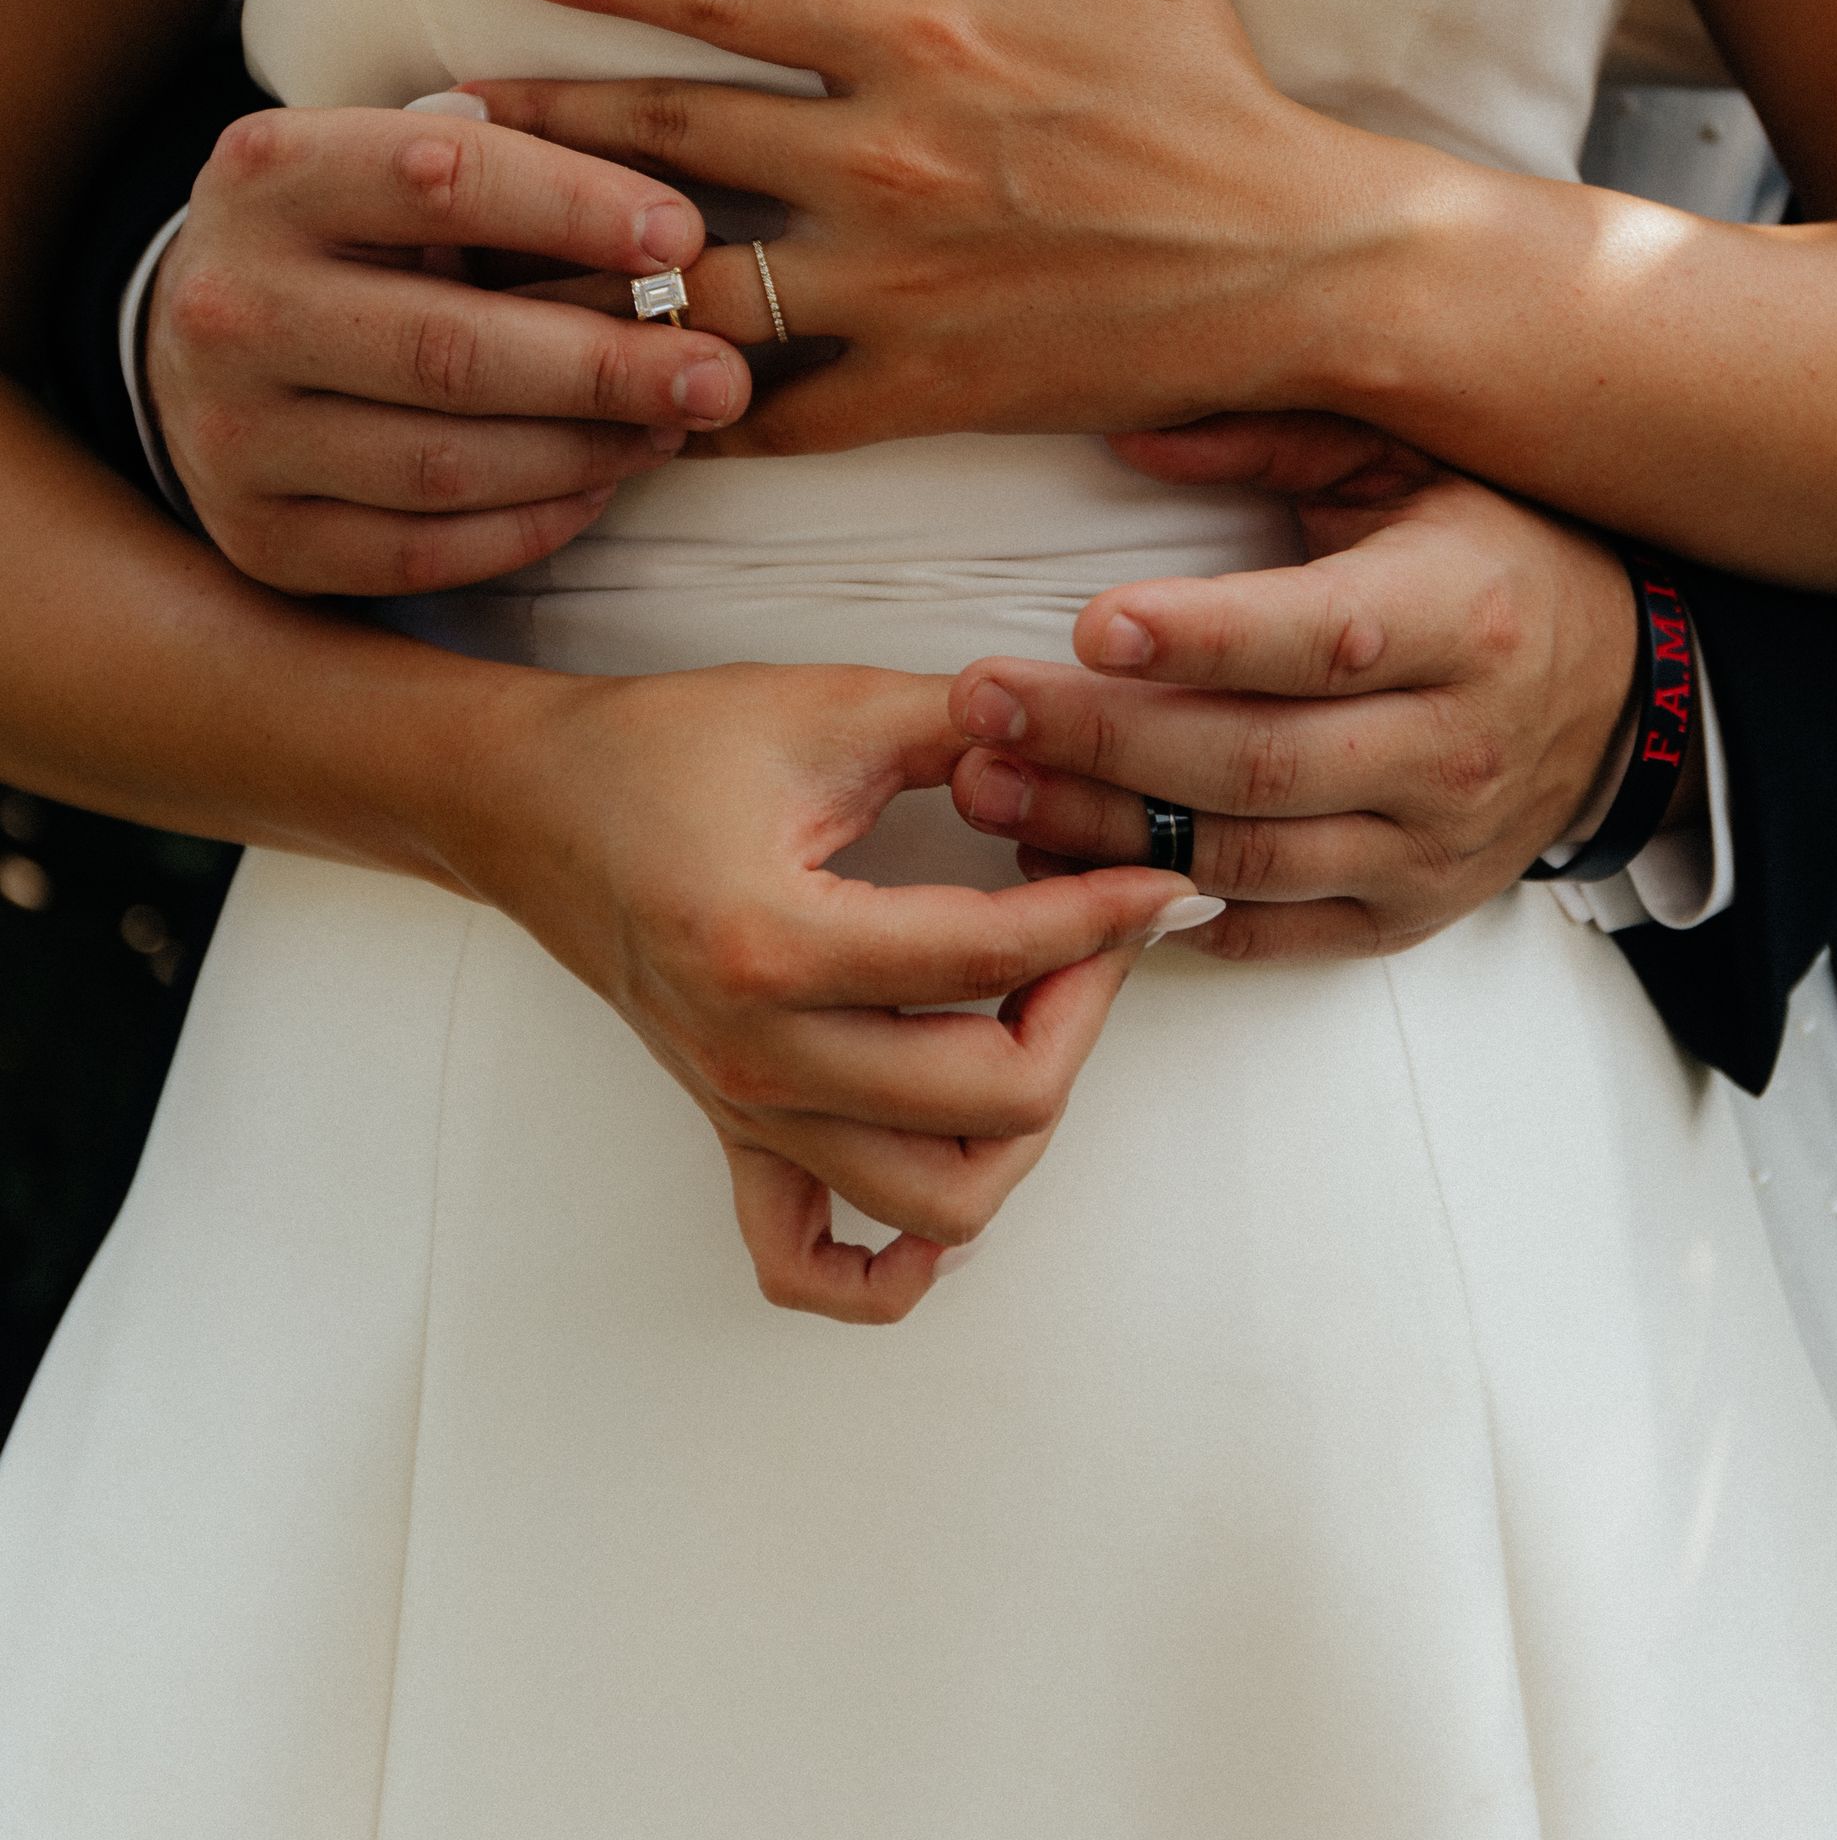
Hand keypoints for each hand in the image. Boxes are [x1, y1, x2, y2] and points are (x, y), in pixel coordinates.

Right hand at [147, 101, 753, 592]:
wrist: (193, 341)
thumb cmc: (346, 237)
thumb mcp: (386, 165)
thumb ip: (503, 172)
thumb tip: (671, 239)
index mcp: (270, 175)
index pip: (441, 179)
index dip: (574, 208)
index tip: (683, 239)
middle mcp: (233, 305)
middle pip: (450, 348)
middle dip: (606, 366)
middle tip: (720, 375)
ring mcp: (234, 434)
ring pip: (446, 464)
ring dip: (585, 452)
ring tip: (674, 427)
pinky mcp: (263, 537)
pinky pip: (424, 550)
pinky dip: (531, 524)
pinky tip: (599, 485)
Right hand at [443, 660, 1213, 1321]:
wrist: (534, 804)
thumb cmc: (663, 751)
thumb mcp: (826, 709)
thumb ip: (964, 723)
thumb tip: (1083, 739)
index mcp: (775, 944)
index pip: (989, 959)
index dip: (1100, 915)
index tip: (1163, 880)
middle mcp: (760, 1052)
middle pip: (989, 1103)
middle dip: (1081, 1015)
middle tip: (1101, 931)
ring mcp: (745, 1107)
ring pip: (935, 1202)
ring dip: (1018, 1128)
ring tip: (1038, 1022)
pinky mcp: (733, 1129)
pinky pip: (807, 1259)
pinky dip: (888, 1266)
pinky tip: (940, 1197)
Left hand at [466, 0, 1424, 453]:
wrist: (1311, 269)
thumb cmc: (1224, 109)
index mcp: (927, 41)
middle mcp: (887, 158)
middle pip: (666, 135)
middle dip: (532, 123)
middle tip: (423, 122)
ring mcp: (898, 282)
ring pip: (690, 286)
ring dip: (573, 276)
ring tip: (472, 273)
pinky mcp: (927, 387)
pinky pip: (775, 415)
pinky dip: (688, 416)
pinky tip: (610, 413)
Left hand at [945, 419, 1638, 958]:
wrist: (1626, 698)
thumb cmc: (1494, 559)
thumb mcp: (1408, 466)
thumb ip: (1270, 441)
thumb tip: (1127, 438)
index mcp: (1462, 612)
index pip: (1323, 636)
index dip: (1204, 638)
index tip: (1091, 625)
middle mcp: (1454, 743)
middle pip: (1256, 762)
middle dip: (1100, 741)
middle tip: (982, 710)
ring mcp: (1431, 844)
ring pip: (1247, 859)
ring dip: (1101, 832)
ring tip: (991, 792)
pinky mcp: (1406, 913)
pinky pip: (1269, 931)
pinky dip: (1164, 909)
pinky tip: (1069, 867)